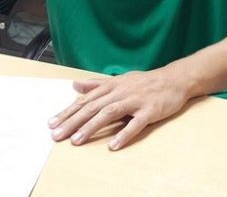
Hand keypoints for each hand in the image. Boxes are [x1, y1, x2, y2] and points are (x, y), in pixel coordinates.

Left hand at [48, 68, 189, 150]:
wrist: (174, 79)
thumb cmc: (145, 82)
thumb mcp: (119, 80)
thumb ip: (96, 84)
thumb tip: (75, 85)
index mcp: (111, 86)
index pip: (85, 100)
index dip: (68, 112)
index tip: (52, 124)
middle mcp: (120, 92)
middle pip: (93, 107)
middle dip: (73, 121)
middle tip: (57, 135)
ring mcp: (135, 101)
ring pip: (109, 114)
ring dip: (92, 127)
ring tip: (77, 141)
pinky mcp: (149, 111)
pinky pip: (135, 124)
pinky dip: (124, 134)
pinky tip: (113, 146)